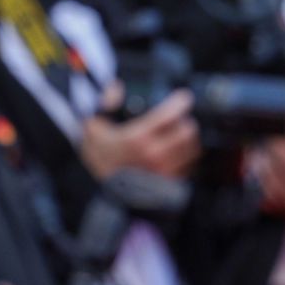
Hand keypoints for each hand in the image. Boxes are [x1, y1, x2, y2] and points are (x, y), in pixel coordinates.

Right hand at [83, 88, 200, 180]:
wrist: (105, 196)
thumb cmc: (101, 163)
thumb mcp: (92, 132)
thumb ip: (103, 106)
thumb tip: (117, 88)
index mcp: (138, 138)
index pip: (172, 113)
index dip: (181, 101)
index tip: (182, 97)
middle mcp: (155, 154)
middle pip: (188, 129)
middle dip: (185, 121)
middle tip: (179, 118)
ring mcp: (166, 169)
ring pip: (192, 146)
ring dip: (188, 138)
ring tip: (179, 134)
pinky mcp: (173, 181)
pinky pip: (190, 164)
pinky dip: (187, 156)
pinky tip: (176, 152)